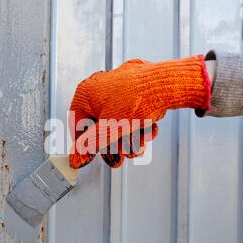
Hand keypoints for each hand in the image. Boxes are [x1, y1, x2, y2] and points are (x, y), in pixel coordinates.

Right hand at [69, 56, 210, 168]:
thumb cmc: (136, 102)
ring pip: (118, 121)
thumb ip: (90, 145)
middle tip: (122, 156)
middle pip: (101, 126)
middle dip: (115, 144)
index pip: (77, 125)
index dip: (86, 144)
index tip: (94, 156)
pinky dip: (140, 123)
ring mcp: (117, 85)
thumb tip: (75, 157)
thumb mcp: (109, 130)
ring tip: (141, 142)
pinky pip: (132, 111)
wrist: (167, 85)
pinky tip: (149, 128)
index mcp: (85, 94)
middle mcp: (98, 86)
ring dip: (130, 137)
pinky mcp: (135, 86)